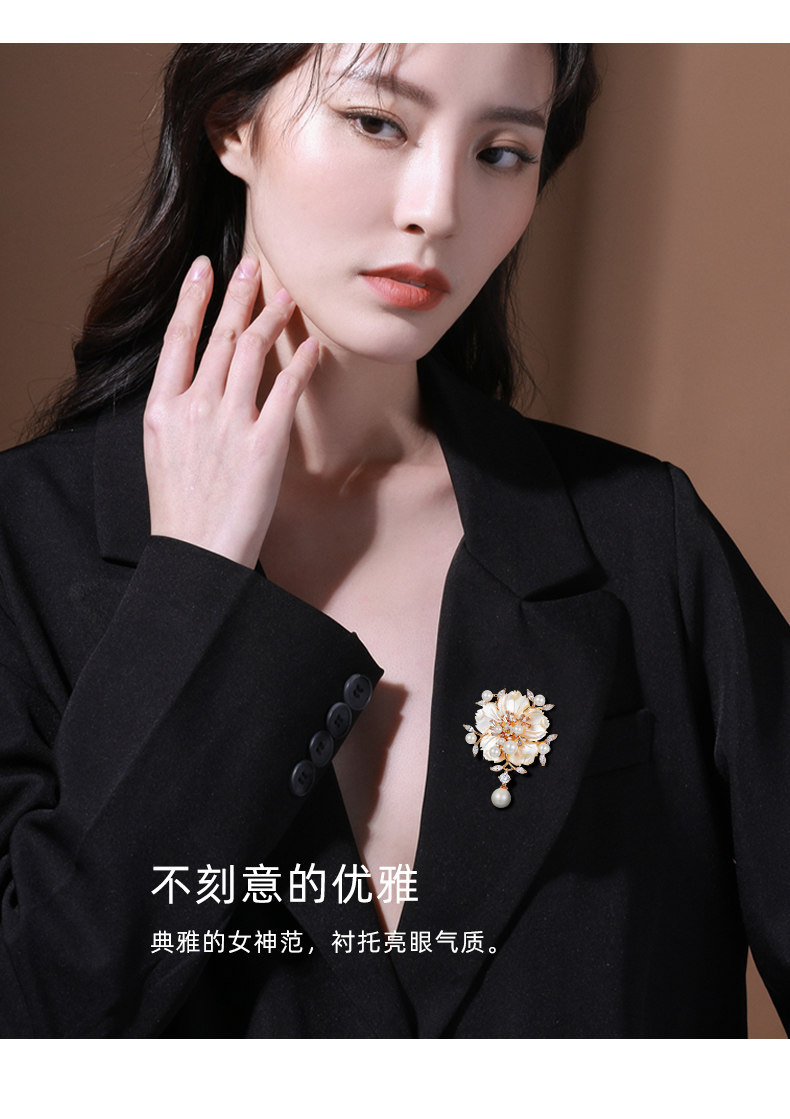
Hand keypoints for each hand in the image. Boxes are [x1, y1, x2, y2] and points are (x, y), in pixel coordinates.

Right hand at [144, 255, 318, 568]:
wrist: (197, 557)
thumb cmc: (181, 513)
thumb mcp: (161, 456)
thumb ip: (177, 417)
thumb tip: (198, 388)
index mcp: (162, 410)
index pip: (178, 339)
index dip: (193, 299)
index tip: (205, 269)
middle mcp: (194, 408)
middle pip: (220, 337)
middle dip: (238, 295)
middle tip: (255, 265)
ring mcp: (229, 424)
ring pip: (253, 353)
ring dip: (272, 318)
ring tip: (288, 296)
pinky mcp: (264, 444)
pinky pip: (287, 390)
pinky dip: (302, 363)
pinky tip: (314, 346)